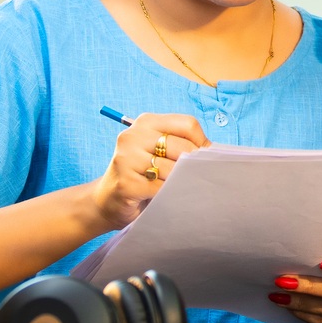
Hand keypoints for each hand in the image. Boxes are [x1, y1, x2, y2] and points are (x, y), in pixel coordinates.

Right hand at [90, 113, 208, 230]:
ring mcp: (126, 159)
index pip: (187, 124)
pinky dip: (169, 195)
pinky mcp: (126, 183)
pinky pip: (161, 188)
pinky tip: (165, 197)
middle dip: (193, 165)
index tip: (204, 158)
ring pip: (172, 169)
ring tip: (177, 188)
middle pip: (182, 147)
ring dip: (180, 182)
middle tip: (195, 177)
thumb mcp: (158, 151)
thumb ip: (181, 144)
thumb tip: (215, 151)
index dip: (202, 143)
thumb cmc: (141, 174)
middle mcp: (133, 136)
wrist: (106, 201)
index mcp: (146, 122)